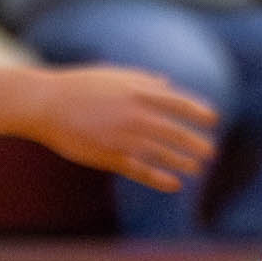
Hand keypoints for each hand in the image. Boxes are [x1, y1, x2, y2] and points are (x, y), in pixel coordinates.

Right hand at [28, 64, 215, 194]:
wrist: (46, 103)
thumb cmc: (81, 86)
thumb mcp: (118, 76)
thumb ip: (145, 81)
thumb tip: (167, 85)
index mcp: (141, 92)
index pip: (180, 104)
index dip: (199, 113)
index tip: (214, 120)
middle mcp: (137, 114)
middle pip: (176, 132)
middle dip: (197, 143)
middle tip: (212, 152)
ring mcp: (122, 136)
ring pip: (162, 153)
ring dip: (183, 162)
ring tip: (199, 168)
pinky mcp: (107, 156)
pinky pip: (140, 170)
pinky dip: (159, 178)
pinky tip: (175, 184)